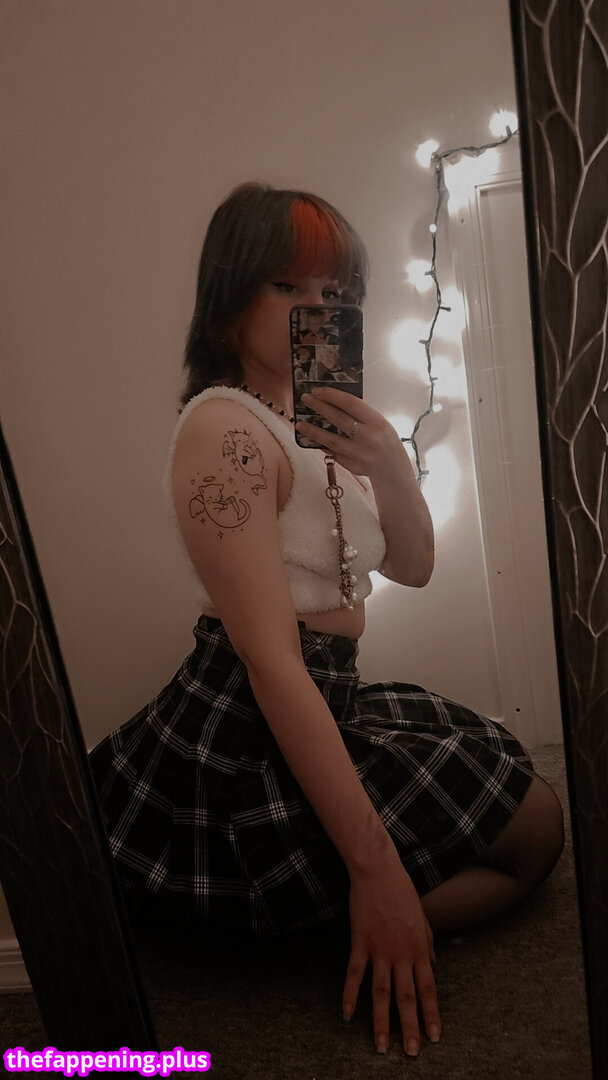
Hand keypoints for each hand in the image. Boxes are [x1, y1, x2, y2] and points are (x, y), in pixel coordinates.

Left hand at [297, 387, 403, 481]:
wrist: (393, 467)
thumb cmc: (384, 439)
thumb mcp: (377, 422)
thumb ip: (358, 414)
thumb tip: (331, 402)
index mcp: (376, 422)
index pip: (350, 403)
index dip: (331, 395)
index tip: (317, 391)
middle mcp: (368, 438)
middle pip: (338, 419)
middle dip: (319, 407)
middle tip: (306, 400)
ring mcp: (360, 454)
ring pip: (331, 440)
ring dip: (313, 431)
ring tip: (300, 424)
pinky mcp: (353, 467)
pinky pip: (334, 454)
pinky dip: (323, 445)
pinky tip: (315, 439)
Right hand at [343, 857, 440, 1055]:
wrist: (379, 872)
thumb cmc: (402, 891)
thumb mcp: (423, 917)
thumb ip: (428, 942)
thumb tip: (434, 962)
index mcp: (420, 948)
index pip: (429, 989)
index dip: (432, 1014)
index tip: (435, 1036)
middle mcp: (402, 954)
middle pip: (407, 998)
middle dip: (410, 1028)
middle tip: (412, 1053)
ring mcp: (380, 950)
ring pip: (381, 994)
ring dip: (382, 1023)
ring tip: (381, 1047)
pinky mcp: (360, 943)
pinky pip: (354, 974)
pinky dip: (350, 996)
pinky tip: (347, 1015)